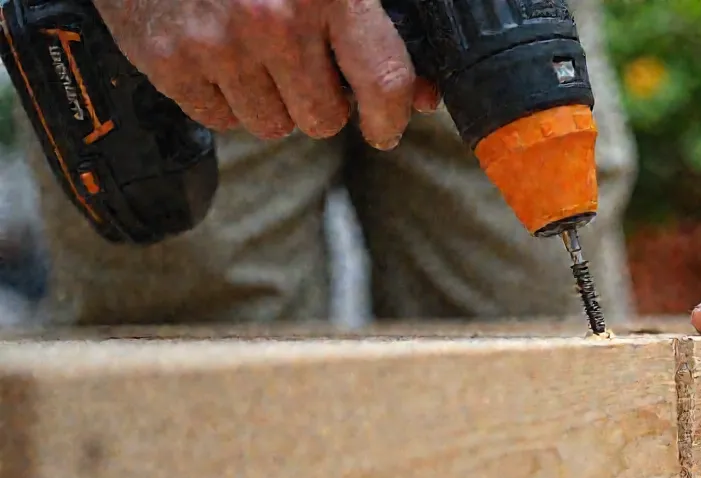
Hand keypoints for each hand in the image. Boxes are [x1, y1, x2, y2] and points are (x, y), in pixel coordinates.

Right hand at [94, 0, 440, 147]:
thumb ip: (377, 31)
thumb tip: (423, 97)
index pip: (383, 83)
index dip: (391, 117)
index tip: (385, 127)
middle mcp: (274, 19)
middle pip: (324, 120)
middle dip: (322, 103)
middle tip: (306, 69)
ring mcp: (217, 43)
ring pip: (272, 125)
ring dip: (273, 102)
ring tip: (257, 54)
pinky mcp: (169, 60)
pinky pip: (220, 119)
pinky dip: (225, 97)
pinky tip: (221, 55)